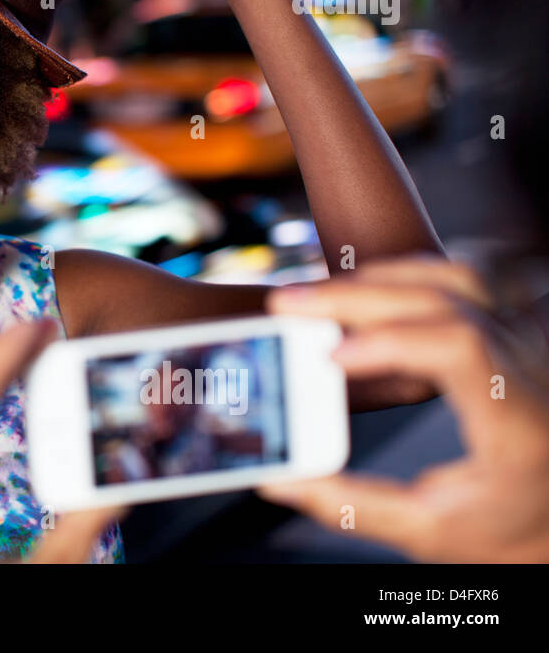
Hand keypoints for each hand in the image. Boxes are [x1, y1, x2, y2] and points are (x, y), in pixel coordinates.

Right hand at [258, 257, 548, 561]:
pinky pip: (477, 271)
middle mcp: (535, 366)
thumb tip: (280, 479)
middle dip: (354, 294)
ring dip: (383, 276)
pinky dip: (417, 271)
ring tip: (323, 294)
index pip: (459, 349)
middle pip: (442, 298)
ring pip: (459, 271)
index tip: (330, 357)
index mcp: (517, 422)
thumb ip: (355, 506)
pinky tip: (376, 289)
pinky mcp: (527, 322)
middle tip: (287, 304)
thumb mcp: (432, 532)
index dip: (388, 341)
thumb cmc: (510, 523)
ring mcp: (536, 336)